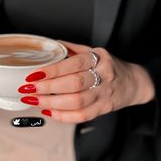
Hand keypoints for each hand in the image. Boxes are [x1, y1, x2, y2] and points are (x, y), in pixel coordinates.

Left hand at [19, 41, 154, 122]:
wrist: (132, 83)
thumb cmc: (110, 66)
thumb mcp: (95, 52)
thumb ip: (73, 49)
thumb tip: (52, 45)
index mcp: (99, 58)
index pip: (74, 64)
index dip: (53, 70)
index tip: (34, 74)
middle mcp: (104, 76)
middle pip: (74, 84)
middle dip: (47, 88)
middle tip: (28, 89)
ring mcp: (104, 94)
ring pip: (77, 102)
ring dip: (51, 103)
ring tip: (33, 101)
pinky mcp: (103, 109)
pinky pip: (82, 116)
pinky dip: (63, 116)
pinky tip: (49, 111)